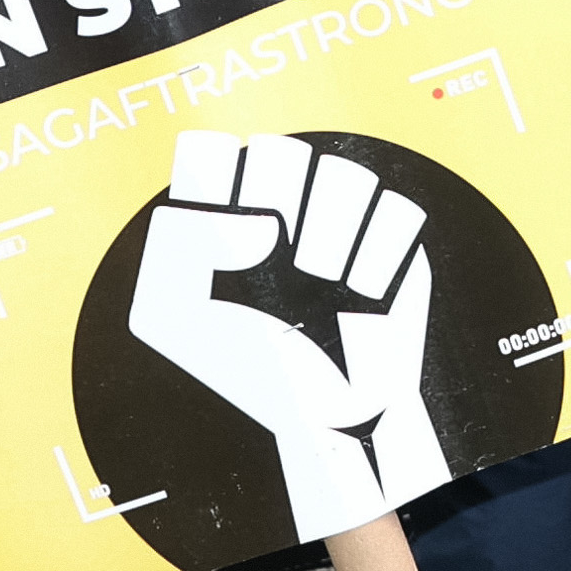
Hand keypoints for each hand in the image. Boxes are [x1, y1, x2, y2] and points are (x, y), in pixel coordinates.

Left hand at [126, 130, 453, 539]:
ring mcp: (343, 226)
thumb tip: (260, 221)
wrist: (326, 420)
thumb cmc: (248, 369)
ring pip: (347, 175)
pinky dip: (377, 258)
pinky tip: (361, 294)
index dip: (214, 174)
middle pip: (284, 150)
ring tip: (319, 282)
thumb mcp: (173, 315)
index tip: (220, 216)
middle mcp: (285, 211)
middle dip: (277, 199)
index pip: (210, 152)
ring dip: (329, 236)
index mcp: (226, 219)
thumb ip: (181, 245)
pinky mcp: (395, 246)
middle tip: (274, 251)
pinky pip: (397, 214)